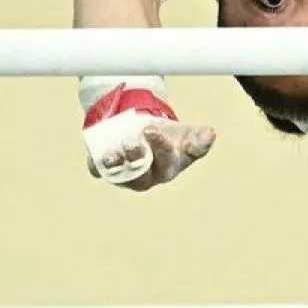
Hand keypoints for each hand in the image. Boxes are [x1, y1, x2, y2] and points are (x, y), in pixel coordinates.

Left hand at [86, 118, 215, 191]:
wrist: (139, 131)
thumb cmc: (167, 138)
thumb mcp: (184, 134)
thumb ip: (198, 137)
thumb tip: (210, 134)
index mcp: (169, 168)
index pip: (168, 161)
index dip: (162, 148)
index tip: (155, 130)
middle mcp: (147, 177)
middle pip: (144, 172)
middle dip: (141, 153)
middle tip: (142, 131)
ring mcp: (124, 175)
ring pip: (120, 174)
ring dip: (118, 161)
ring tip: (116, 148)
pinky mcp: (103, 170)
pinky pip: (98, 170)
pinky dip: (97, 163)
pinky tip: (101, 152)